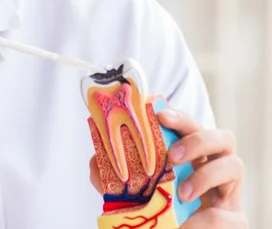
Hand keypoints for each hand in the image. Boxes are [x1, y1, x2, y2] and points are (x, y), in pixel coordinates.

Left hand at [88, 109, 246, 227]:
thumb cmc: (159, 207)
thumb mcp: (132, 188)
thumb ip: (112, 173)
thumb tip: (95, 160)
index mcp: (190, 151)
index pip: (189, 124)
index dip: (178, 115)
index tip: (160, 114)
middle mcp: (214, 163)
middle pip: (221, 135)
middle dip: (197, 139)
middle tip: (173, 155)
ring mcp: (229, 189)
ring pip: (234, 164)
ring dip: (206, 175)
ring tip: (182, 193)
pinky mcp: (236, 218)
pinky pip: (231, 214)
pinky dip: (209, 218)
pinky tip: (188, 224)